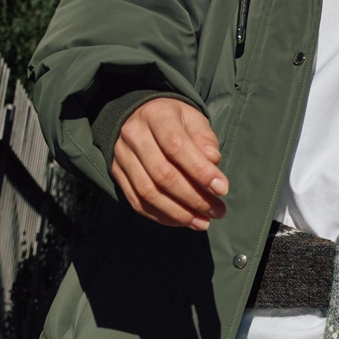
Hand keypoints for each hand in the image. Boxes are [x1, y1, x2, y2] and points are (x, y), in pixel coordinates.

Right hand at [111, 98, 228, 228]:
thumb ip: (205, 139)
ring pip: (148, 192)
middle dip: (193, 197)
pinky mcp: (117, 174)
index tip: (222, 189)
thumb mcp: (193, 119)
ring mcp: (122, 156)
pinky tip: (182, 221)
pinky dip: (161, 216)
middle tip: (217, 211)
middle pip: (162, 173)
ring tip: (202, 222)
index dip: (200, 170)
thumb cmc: (174, 120)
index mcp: (156, 116)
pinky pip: (137, 202)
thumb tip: (213, 161)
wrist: (140, 116)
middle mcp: (134, 135)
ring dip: (178, 213)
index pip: (177, 146)